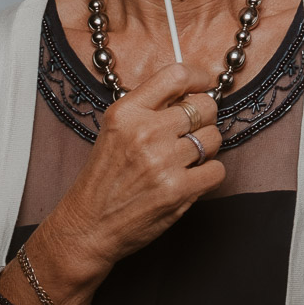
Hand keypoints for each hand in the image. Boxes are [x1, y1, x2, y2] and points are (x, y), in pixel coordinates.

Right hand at [10, 61, 223, 304]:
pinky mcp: (178, 190)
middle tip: (190, 135)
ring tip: (183, 162)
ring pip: (214, 138)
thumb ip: (149, 109)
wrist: (86, 228)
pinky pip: (217, 170)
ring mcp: (163, 161)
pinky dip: (208, 176)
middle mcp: (145, 132)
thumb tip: (193, 92)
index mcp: (126, 112)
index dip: (199, 78)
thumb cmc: (104, 180)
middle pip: (205, 107)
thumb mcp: (115, 131)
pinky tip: (188, 180)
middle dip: (204, 120)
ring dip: (205, 150)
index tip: (204, 86)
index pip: (177, 75)